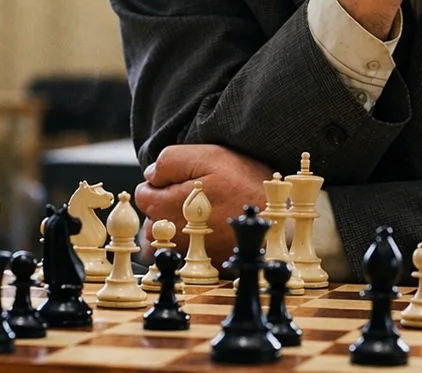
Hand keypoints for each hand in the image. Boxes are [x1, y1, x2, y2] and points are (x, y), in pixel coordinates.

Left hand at [133, 144, 272, 267]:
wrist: (277, 217)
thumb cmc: (245, 183)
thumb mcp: (210, 156)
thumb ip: (171, 161)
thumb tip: (150, 175)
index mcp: (167, 205)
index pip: (143, 195)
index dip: (160, 184)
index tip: (183, 182)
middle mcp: (170, 233)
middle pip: (149, 220)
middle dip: (163, 208)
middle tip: (194, 199)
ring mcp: (185, 253)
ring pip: (161, 241)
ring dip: (172, 229)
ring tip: (199, 218)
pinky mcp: (200, 266)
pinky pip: (180, 257)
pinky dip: (185, 247)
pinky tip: (205, 234)